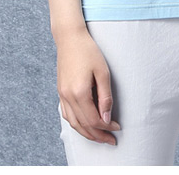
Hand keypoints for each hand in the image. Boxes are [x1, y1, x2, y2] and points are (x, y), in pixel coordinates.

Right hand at [57, 28, 121, 145]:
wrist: (69, 38)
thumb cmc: (88, 51)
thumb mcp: (102, 72)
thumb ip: (105, 97)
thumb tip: (107, 118)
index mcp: (79, 92)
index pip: (94, 120)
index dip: (106, 127)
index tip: (117, 128)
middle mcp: (68, 97)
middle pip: (83, 125)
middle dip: (98, 136)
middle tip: (110, 140)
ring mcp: (62, 95)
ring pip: (73, 123)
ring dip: (86, 133)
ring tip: (99, 137)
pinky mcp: (60, 92)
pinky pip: (67, 115)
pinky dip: (76, 124)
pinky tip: (84, 125)